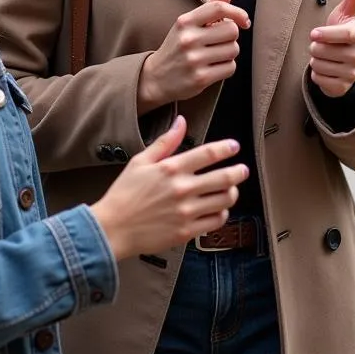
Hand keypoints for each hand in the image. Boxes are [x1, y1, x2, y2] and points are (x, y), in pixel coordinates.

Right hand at [90, 115, 247, 259]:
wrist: (112, 229)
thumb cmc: (124, 193)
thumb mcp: (141, 161)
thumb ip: (165, 142)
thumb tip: (181, 121)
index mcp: (171, 168)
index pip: (207, 154)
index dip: (225, 148)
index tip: (234, 146)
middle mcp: (182, 189)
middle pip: (223, 178)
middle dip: (238, 172)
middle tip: (242, 169)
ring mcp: (186, 212)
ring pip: (223, 200)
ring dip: (232, 193)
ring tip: (231, 189)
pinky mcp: (186, 232)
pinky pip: (215, 222)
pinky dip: (222, 214)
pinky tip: (219, 209)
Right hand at [137, 0, 248, 111]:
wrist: (156, 78)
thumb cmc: (177, 46)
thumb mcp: (188, 23)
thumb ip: (210, 5)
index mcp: (185, 21)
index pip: (219, 8)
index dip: (238, 12)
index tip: (244, 21)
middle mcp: (188, 38)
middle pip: (232, 30)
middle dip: (231, 37)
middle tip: (219, 42)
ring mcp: (194, 59)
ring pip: (234, 50)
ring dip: (229, 53)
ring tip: (215, 55)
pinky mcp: (200, 78)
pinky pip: (230, 67)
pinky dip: (227, 67)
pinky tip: (213, 67)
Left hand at [308, 0, 354, 97]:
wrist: (344, 61)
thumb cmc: (342, 31)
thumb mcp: (347, 12)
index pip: (344, 35)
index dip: (327, 35)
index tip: (314, 33)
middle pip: (323, 51)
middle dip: (316, 46)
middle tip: (323, 44)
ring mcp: (352, 73)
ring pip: (318, 65)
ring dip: (315, 60)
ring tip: (325, 56)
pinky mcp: (342, 87)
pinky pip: (318, 80)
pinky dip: (316, 74)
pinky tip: (326, 69)